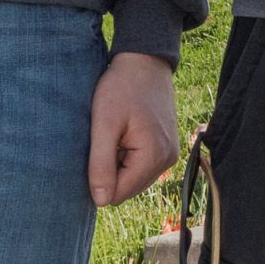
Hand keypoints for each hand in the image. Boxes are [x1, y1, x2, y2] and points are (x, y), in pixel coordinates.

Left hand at [87, 51, 180, 205]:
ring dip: (118, 164)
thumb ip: (101, 164)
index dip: (98, 178)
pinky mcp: (166, 148)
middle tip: (105, 140)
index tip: (94, 149)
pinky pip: (140, 167)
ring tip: (115, 135)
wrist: (145, 62)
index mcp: (154, 157)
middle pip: (127, 189)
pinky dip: (127, 157)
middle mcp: (168, 161)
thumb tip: (100, 201)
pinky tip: (123, 135)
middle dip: (110, 172)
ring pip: (133, 179)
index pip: (118, 194)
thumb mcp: (104, 125)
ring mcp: (170, 155)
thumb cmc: (121, 88)